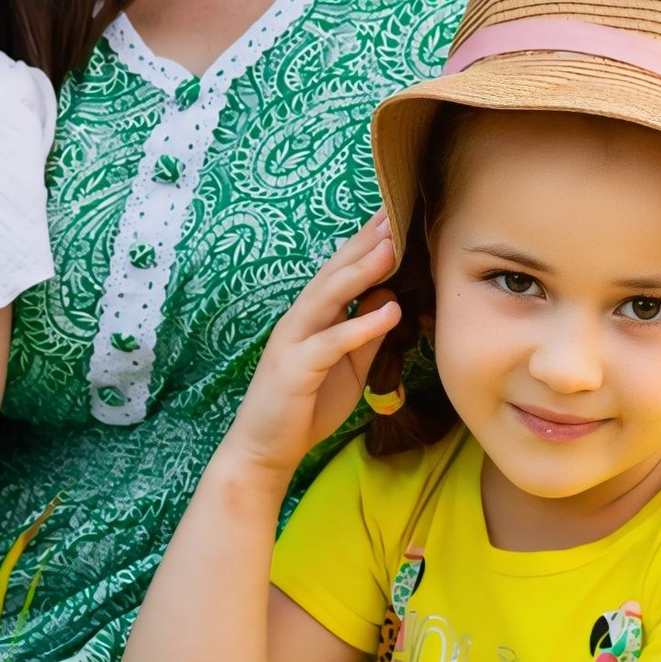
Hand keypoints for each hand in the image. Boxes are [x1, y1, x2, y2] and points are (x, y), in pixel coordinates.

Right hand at [225, 218, 399, 477]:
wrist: (265, 449)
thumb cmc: (306, 405)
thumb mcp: (349, 365)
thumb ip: (367, 332)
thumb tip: (390, 296)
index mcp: (313, 317)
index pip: (341, 272)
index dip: (366, 243)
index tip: (394, 215)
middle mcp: (300, 320)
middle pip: (334, 273)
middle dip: (364, 242)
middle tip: (394, 212)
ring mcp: (294, 341)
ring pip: (328, 297)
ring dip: (361, 271)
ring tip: (391, 248)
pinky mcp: (295, 369)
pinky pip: (331, 342)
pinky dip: (361, 325)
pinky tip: (390, 311)